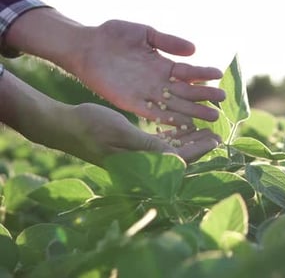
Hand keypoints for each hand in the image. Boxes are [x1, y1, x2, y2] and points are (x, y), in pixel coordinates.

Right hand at [65, 103, 220, 164]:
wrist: (65, 126)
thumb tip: (177, 158)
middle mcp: (141, 162)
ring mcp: (136, 155)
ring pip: (170, 149)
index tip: (216, 139)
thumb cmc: (90, 127)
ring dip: (187, 139)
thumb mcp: (121, 132)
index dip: (199, 150)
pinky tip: (181, 126)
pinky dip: (172, 135)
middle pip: (177, 156)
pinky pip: (157, 143)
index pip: (177, 160)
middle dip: (198, 146)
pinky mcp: (132, 146)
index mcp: (140, 162)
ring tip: (204, 129)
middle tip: (216, 134)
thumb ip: (149, 146)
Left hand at [72, 20, 224, 127]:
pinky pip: (155, 113)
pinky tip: (185, 123)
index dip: (203, 74)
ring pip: (175, 105)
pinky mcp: (133, 103)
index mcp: (162, 65)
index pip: (188, 72)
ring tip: (212, 116)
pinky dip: (170, 119)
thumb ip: (168, 41)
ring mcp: (146, 94)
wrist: (86, 47)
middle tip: (222, 101)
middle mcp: (158, 82)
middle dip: (204, 97)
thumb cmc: (114, 36)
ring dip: (193, 111)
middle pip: (186, 92)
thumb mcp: (145, 33)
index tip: (219, 75)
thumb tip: (194, 49)